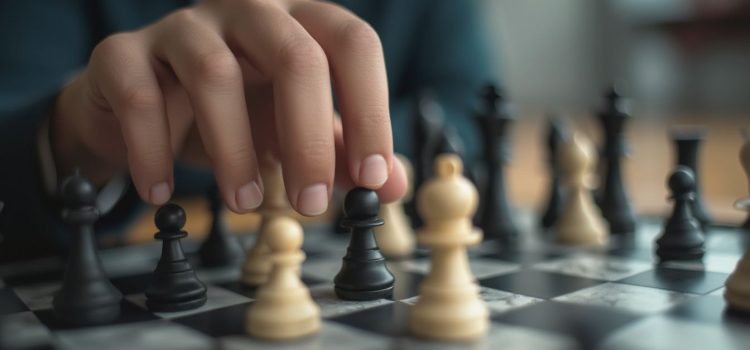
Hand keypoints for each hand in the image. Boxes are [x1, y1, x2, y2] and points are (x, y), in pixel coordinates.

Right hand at [51, 0, 406, 214]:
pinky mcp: (123, 54)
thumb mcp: (295, 130)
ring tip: (246, 202)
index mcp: (298, 23)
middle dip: (309, 138)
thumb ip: (342, 151)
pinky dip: (154, 150)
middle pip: (294, 54)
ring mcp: (183, 27)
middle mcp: (246, 11)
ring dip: (235, 151)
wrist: (143, 106)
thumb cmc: (234, 113)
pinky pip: (140, 97)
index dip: (370, 111)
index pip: (352, 44)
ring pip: (215, 74)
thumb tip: (394, 184)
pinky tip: (162, 191)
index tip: (373, 177)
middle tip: (311, 205)